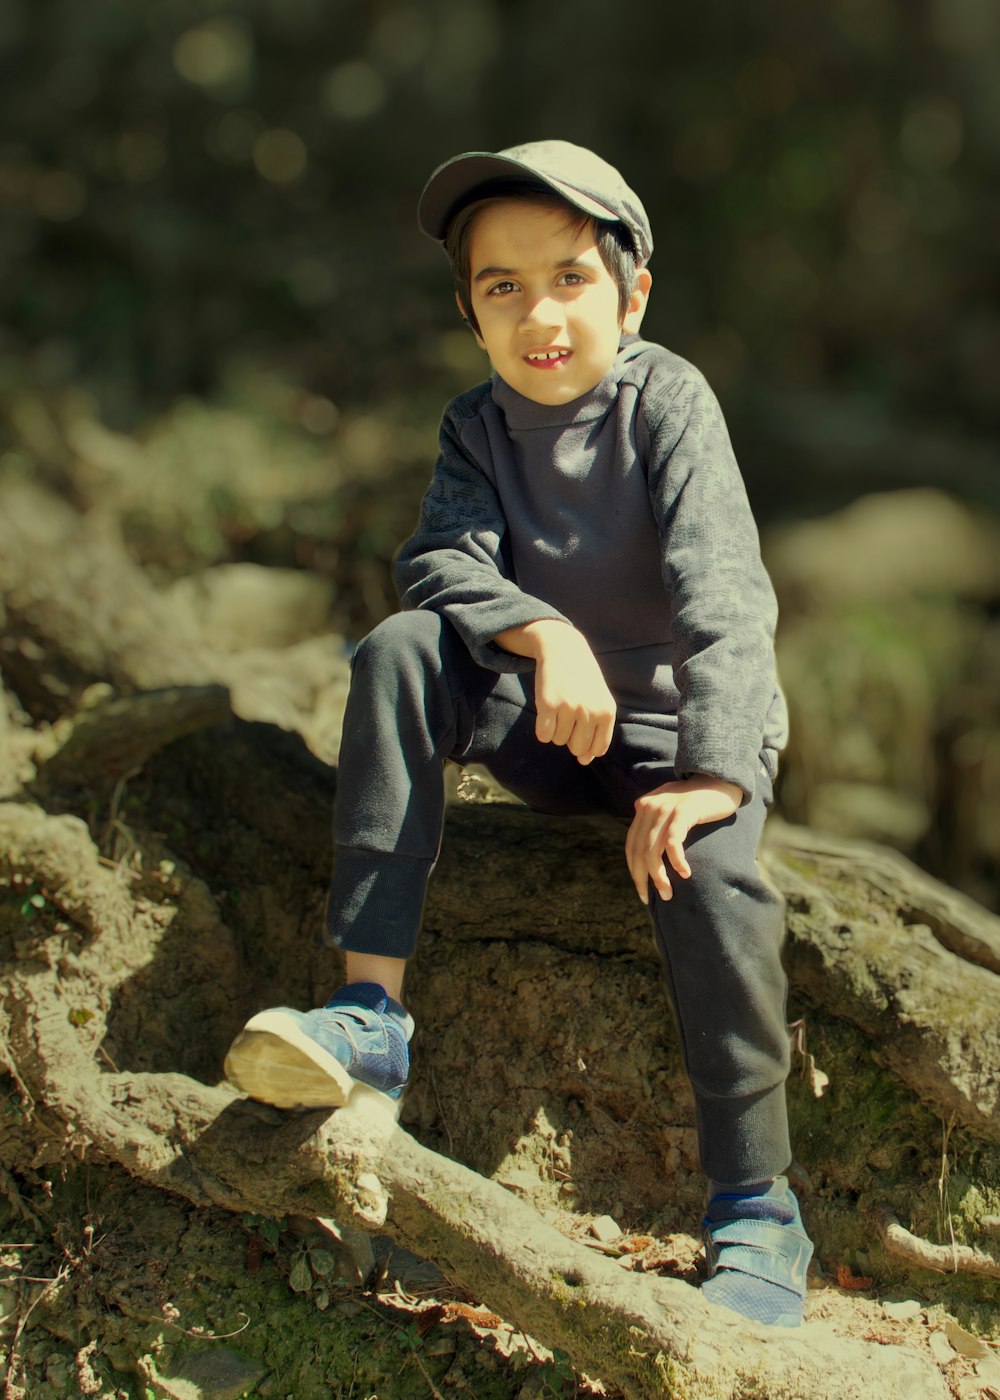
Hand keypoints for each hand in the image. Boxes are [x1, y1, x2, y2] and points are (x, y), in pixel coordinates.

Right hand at [493, 620, 615, 764]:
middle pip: (577, 748)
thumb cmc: (583, 680)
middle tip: (568, 715)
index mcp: (607, 712)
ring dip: (555, 730)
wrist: (564, 649)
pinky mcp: (548, 704)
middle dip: (570, 738)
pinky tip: (546, 712)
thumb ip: (596, 732)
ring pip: (558, 741)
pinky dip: (542, 729)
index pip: (597, 749)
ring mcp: (569, 708)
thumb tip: (584, 761)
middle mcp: (590, 711)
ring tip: (559, 708)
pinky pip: (543, 735)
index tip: (580, 729)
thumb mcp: (598, 702)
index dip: (586, 745)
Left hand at [625, 776, 742, 903]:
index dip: (634, 871)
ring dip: (659, 876)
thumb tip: (650, 860)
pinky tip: (684, 872)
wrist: (719, 780)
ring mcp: (665, 808)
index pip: (631, 846)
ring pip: (652, 850)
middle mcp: (650, 807)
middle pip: (638, 850)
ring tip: (668, 893)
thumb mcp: (670, 811)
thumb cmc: (697, 802)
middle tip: (653, 898)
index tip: (642, 891)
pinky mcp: (683, 811)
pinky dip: (676, 860)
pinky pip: (673, 841)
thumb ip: (657, 827)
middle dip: (643, 879)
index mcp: (643, 808)